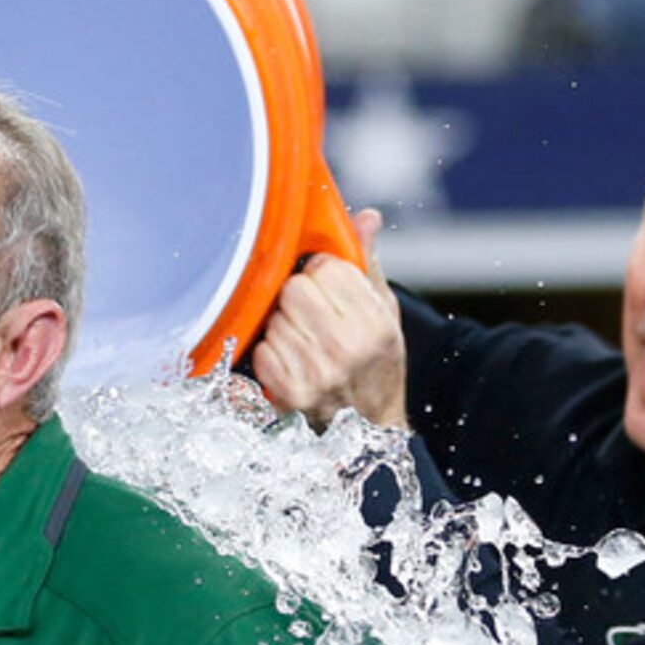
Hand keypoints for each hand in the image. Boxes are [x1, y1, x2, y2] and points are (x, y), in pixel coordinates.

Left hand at [250, 208, 408, 431]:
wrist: (373, 428)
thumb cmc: (378, 364)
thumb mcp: (384, 311)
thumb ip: (368, 262)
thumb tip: (365, 217)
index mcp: (374, 325)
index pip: (324, 268)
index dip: (324, 272)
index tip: (331, 286)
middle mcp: (345, 350)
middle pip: (293, 289)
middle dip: (301, 296)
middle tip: (316, 314)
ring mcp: (315, 375)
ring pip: (274, 318)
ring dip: (285, 324)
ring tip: (307, 340)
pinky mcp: (288, 395)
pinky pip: (261, 350)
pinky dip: (272, 352)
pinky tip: (293, 360)